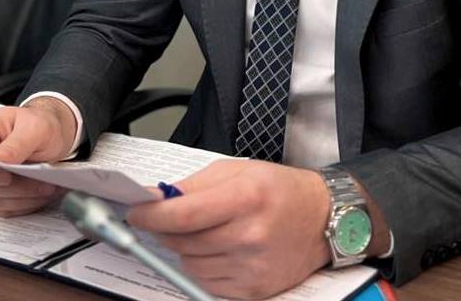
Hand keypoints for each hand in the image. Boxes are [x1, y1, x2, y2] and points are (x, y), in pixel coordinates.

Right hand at [0, 97, 76, 217]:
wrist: (52, 137)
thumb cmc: (38, 126)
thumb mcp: (36, 127)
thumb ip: (17, 143)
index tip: (5, 177)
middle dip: (11, 186)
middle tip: (39, 181)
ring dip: (21, 197)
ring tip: (46, 187)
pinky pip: (1, 209)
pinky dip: (24, 204)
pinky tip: (41, 194)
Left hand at [124, 159, 330, 299]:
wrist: (323, 219)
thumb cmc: (282, 191)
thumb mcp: (239, 171)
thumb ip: (193, 185)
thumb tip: (153, 198)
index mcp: (246, 197)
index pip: (182, 214)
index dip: (151, 215)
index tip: (136, 212)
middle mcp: (249, 235)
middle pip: (181, 241)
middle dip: (166, 229)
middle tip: (169, 218)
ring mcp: (252, 266)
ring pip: (189, 264)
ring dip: (186, 248)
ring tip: (208, 231)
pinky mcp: (253, 290)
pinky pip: (206, 282)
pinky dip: (204, 266)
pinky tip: (220, 249)